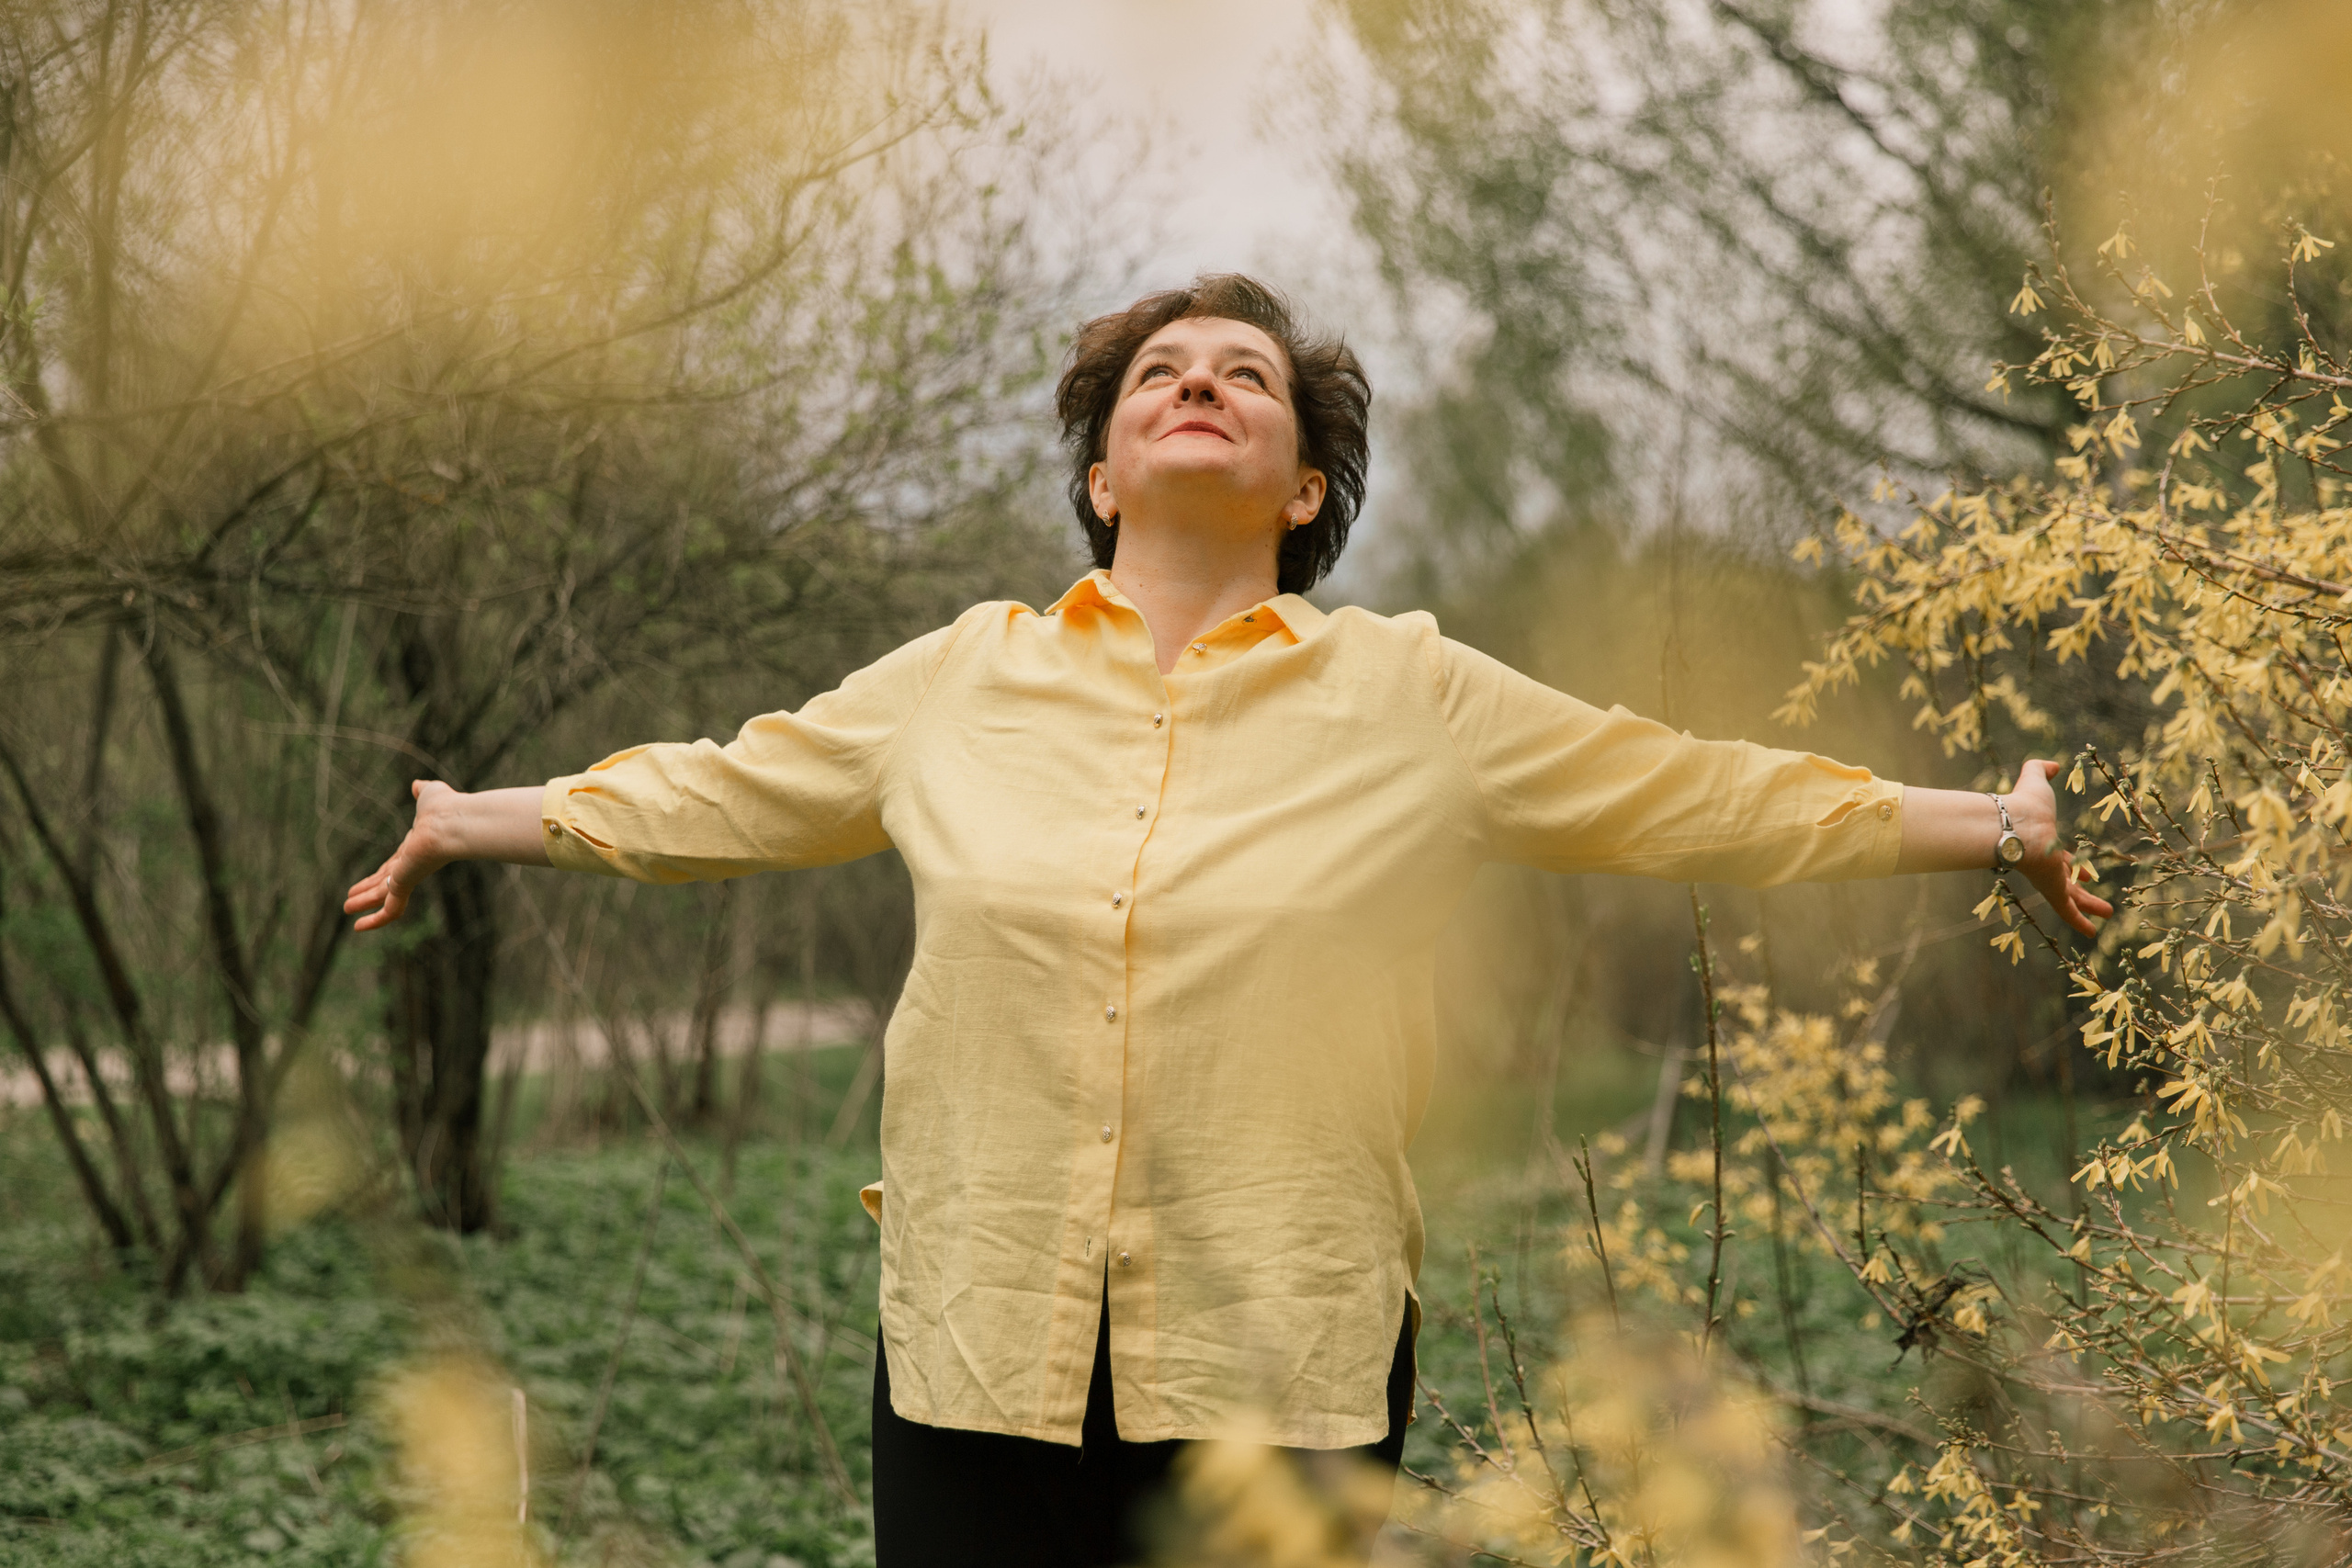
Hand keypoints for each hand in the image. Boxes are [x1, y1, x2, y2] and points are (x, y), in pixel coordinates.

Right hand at [344, 779, 460, 930]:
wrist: (455, 820)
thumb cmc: (446, 807)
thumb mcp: (429, 795)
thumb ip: (423, 792)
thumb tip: (418, 785)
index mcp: (415, 848)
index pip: (393, 865)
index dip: (379, 873)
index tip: (367, 880)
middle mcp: (411, 864)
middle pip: (385, 882)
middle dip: (368, 890)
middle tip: (351, 899)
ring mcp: (409, 875)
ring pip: (383, 896)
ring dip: (364, 903)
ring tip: (346, 909)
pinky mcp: (406, 883)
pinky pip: (390, 910)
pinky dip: (375, 921)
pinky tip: (358, 928)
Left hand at [2004, 759, 2112, 937]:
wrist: (2014, 826)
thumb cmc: (2024, 803)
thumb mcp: (2034, 780)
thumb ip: (2040, 769)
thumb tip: (2053, 764)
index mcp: (2045, 845)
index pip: (2062, 860)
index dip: (2074, 866)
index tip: (2085, 873)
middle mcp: (2047, 865)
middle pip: (2069, 883)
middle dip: (2084, 891)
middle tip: (2098, 902)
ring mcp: (2049, 879)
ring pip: (2072, 899)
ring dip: (2089, 908)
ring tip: (2106, 915)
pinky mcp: (2051, 890)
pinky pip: (2067, 910)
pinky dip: (2079, 921)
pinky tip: (2091, 933)